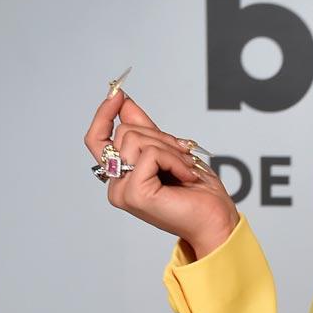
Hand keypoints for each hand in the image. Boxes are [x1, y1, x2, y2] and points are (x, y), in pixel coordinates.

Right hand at [84, 88, 239, 259]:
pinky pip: (150, 155)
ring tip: (186, 169)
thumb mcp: (170, 151)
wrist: (215, 218)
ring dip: (170, 148)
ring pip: (137, 141)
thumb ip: (146, 130)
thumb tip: (124, 101)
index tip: (118, 94)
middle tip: (183, 154)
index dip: (104, 114)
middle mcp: (115, 185)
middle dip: (160, 135)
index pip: (97, 139)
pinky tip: (186, 176)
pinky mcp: (134, 194)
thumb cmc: (197, 190)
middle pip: (125, 132)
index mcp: (121, 175)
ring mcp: (121, 191)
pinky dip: (175, 160)